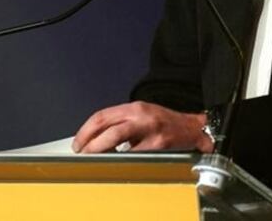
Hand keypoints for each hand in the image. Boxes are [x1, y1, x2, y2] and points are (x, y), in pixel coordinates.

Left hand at [72, 101, 211, 153]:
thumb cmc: (166, 123)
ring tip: (94, 158)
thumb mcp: (142, 115)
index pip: (103, 116)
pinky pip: (135, 154)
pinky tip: (119, 163)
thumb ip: (121, 123)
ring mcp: (150, 130)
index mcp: (134, 108)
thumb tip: (97, 139)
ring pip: (118, 138)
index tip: (79, 142)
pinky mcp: (159, 144)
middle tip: (82, 152)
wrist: (192, 129)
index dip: (86, 130)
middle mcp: (141, 115)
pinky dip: (123, 159)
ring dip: (101, 149)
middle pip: (107, 126)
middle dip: (90, 141)